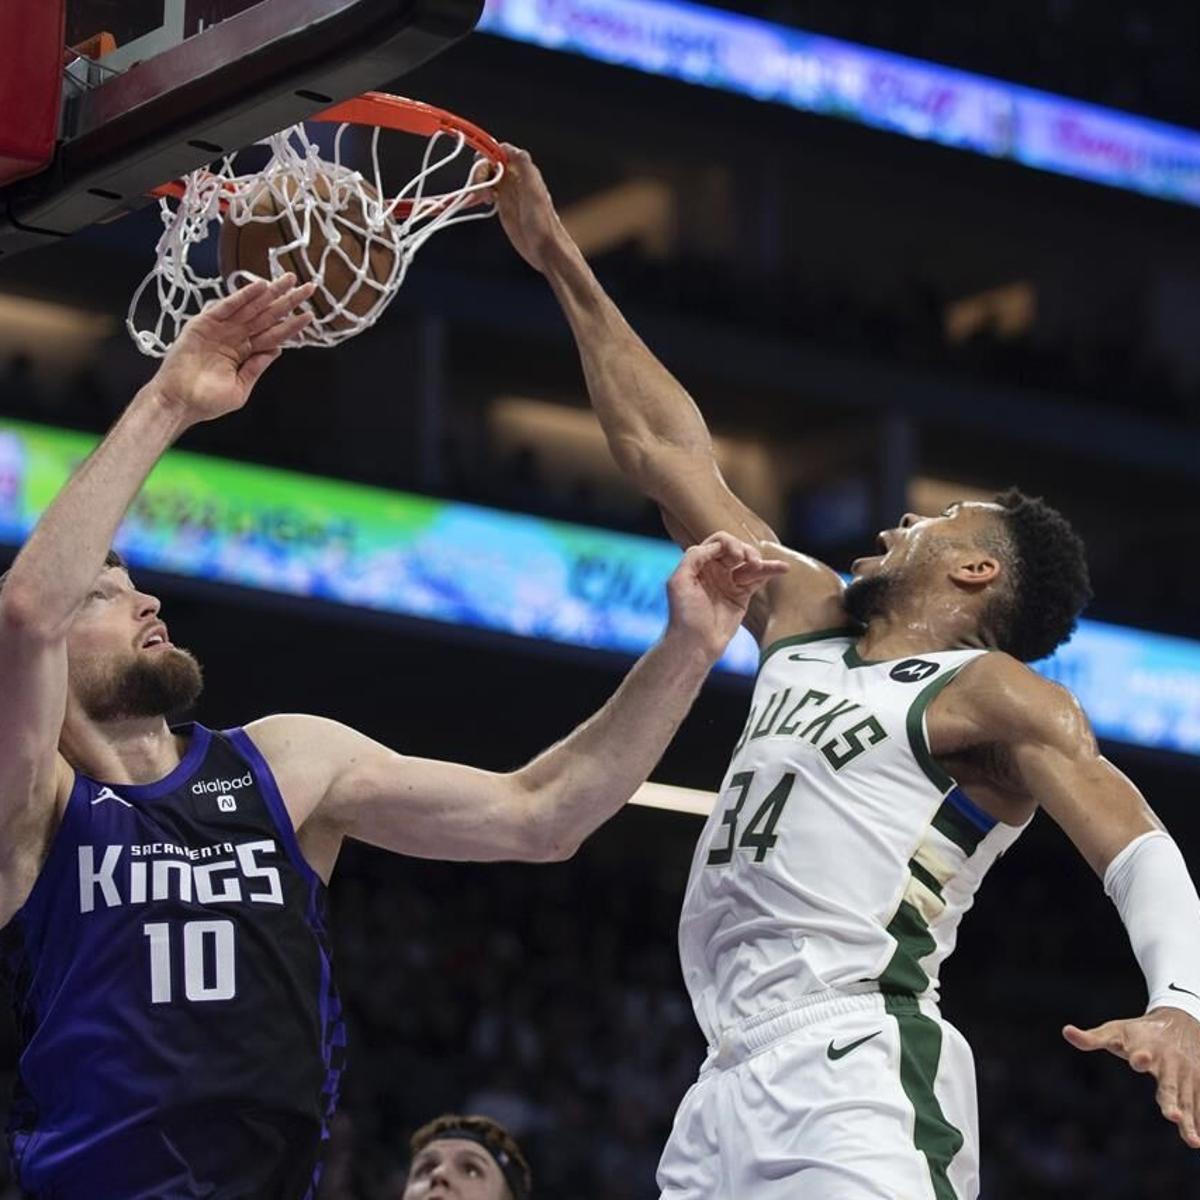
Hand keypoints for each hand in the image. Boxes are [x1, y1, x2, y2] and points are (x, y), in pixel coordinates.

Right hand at [149, 274, 314, 425]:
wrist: (179, 402)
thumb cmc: (207, 401)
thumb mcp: (240, 388)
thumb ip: (257, 368)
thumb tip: (277, 349)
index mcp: (245, 352)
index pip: (274, 334)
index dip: (292, 324)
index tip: (311, 315)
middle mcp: (236, 337)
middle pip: (267, 316)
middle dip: (287, 301)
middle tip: (307, 287)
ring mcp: (221, 328)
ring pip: (251, 307)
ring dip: (269, 292)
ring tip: (288, 280)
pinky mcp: (204, 323)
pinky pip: (227, 306)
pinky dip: (243, 296)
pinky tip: (259, 287)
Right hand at [486, 144, 567, 273]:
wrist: (545, 248)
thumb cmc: (543, 221)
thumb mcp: (534, 190)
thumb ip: (523, 165)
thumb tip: (508, 147)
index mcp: (523, 170)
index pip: (501, 151)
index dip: (488, 154)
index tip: (481, 166)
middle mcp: (515, 178)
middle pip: (490, 163)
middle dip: (481, 172)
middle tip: (482, 191)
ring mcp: (508, 192)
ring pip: (487, 177)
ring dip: (479, 184)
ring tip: (484, 199)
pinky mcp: (503, 205)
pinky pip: (487, 192)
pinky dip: (479, 194)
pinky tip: (482, 203)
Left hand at [665, 532, 787, 660]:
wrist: (695, 644)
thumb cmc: (683, 615)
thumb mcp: (679, 582)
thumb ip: (694, 558)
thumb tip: (716, 546)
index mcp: (699, 564)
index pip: (718, 543)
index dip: (729, 544)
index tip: (735, 557)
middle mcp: (714, 570)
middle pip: (735, 548)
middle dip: (744, 550)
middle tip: (749, 561)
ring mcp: (729, 582)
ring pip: (749, 563)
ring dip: (758, 560)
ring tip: (760, 565)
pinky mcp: (742, 595)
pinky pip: (757, 579)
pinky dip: (770, 571)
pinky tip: (782, 567)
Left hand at [1064, 1007, 1199, 1147]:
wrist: (1181, 1022)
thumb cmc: (1139, 1032)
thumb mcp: (1115, 1031)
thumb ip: (1092, 1038)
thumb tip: (1065, 1031)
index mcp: (1147, 1049)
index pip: (1142, 1054)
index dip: (1140, 1057)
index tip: (1140, 1059)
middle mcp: (1169, 1065)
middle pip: (1170, 1085)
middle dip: (1171, 1100)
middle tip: (1171, 1115)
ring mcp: (1186, 1077)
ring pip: (1188, 1101)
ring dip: (1190, 1120)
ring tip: (1191, 1140)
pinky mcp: (1197, 1085)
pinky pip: (1199, 1106)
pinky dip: (1199, 1123)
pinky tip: (1197, 1142)